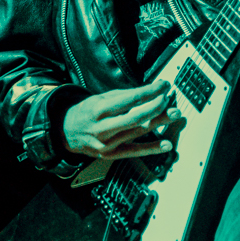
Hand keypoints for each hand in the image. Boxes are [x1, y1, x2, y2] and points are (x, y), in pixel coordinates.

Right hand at [62, 79, 184, 160]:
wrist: (65, 132)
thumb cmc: (85, 112)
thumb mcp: (100, 98)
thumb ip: (123, 96)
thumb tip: (148, 91)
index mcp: (99, 109)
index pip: (130, 99)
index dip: (150, 91)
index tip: (163, 86)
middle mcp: (103, 127)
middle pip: (136, 117)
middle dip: (156, 108)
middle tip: (170, 100)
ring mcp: (107, 143)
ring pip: (138, 132)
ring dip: (159, 123)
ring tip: (174, 115)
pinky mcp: (110, 155)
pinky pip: (134, 151)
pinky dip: (152, 148)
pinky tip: (166, 144)